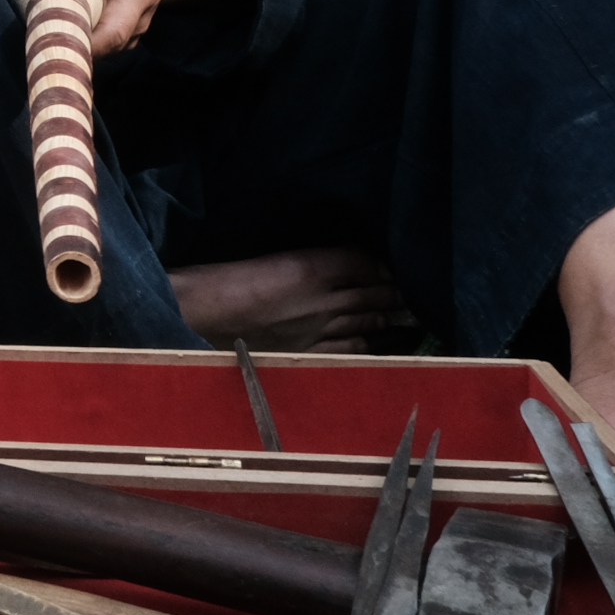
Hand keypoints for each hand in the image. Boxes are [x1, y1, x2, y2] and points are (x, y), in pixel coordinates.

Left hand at [28, 0, 201, 56]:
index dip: (83, 45)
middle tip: (32, 30)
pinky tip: (51, 19)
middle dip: (65, 44)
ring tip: (38, 22)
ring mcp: (125, 34)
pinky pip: (92, 42)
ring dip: (66, 38)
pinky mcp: (114, 36)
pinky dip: (71, 33)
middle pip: (98, 48)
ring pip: (93, 47)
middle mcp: (135, 23)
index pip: (113, 33)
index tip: (52, 42)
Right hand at [169, 248, 411, 352]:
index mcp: (312, 266)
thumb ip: (314, 262)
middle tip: (411, 291)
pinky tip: (372, 340)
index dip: (380, 264)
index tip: (391, 266)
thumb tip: (348, 266)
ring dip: (386, 316)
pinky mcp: (311, 354)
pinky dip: (367, 343)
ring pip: (368, 320)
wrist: (203, 318)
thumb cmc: (229, 282)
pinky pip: (353, 349)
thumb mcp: (275, 260)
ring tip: (401, 313)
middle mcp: (324, 299)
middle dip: (394, 291)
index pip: (363, 261)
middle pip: (373, 292)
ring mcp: (320, 330)